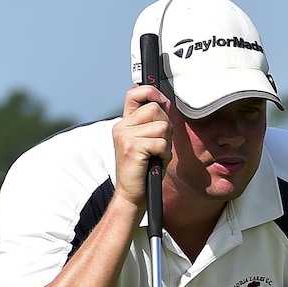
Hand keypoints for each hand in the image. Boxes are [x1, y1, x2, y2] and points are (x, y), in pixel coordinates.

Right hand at [113, 84, 171, 206]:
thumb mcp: (147, 141)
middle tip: (159, 144)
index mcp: (124, 123)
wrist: (132, 194)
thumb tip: (163, 101)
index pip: (134, 93)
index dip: (150, 92)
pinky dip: (164, 154)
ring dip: (166, 143)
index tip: (161, 101)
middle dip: (166, 126)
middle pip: (156, 109)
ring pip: (161, 126)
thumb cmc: (144, 169)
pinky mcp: (132, 147)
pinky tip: (156, 162)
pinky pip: (161, 142)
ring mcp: (125, 136)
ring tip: (156, 155)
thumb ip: (151, 122)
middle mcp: (122, 126)